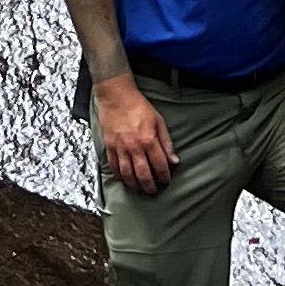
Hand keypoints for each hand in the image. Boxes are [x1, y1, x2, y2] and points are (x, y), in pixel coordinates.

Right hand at [94, 73, 176, 195]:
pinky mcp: (109, 146)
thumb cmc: (138, 106)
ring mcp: (120, 147)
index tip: (166, 180)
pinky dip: (119, 176)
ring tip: (139, 189)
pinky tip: (124, 180)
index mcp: (149, 139)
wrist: (116, 95)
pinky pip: (114, 167)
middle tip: (153, 191)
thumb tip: (175, 160)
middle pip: (143, 175)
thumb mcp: (158, 120)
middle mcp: (134, 146)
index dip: (164, 176)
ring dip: (135, 185)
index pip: (160, 165)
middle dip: (150, 187)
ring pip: (128, 174)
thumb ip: (167, 142)